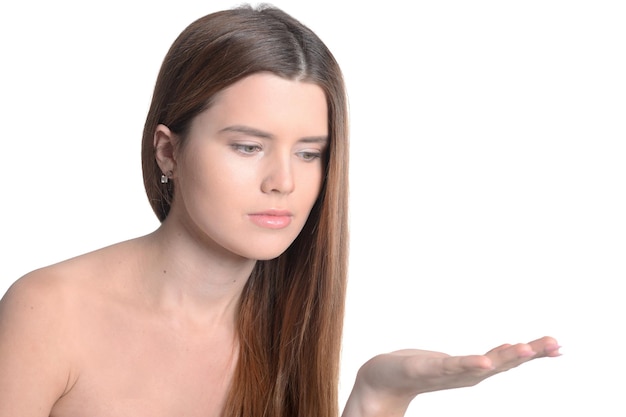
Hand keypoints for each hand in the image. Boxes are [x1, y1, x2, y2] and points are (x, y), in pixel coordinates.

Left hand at [342, 336, 559, 416]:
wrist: (378, 381)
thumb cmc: (415, 372)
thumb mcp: (451, 365)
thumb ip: (473, 363)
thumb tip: (498, 355)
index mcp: (470, 372)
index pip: (506, 361)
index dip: (533, 353)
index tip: (559, 346)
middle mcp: (463, 375)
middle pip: (500, 362)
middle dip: (529, 353)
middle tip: (557, 344)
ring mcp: (445, 374)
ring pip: (479, 365)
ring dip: (503, 357)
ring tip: (526, 348)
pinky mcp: (424, 371)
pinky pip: (449, 368)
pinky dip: (468, 365)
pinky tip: (483, 363)